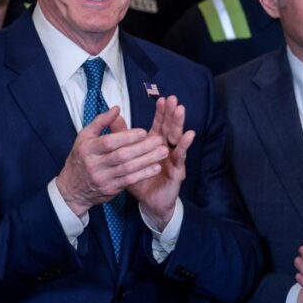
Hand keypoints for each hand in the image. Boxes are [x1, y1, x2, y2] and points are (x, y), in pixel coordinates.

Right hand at [55, 106, 166, 216]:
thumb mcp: (84, 137)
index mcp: (88, 149)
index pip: (108, 142)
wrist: (72, 189)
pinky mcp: (110, 189)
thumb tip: (117, 108)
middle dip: (142, 148)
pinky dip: (144, 174)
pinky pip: (130, 181)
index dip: (126, 137)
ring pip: (128, 169)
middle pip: (121, 155)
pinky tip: (156, 167)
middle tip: (160, 140)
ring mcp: (103, 178)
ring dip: (148, 160)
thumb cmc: (81, 158)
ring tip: (164, 152)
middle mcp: (94, 164)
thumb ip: (100, 122)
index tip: (144, 131)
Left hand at [128, 96, 194, 229]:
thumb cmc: (141, 179)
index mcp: (156, 145)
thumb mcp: (129, 157)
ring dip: (179, 124)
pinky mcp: (177, 171)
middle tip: (174, 99)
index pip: (160, 126)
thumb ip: (123, 137)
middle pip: (170, 128)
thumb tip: (114, 118)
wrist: (150, 202)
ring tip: (181, 110)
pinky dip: (185, 146)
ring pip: (177, 139)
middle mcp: (167, 150)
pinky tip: (188, 135)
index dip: (161, 113)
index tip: (162, 99)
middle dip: (172, 114)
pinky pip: (181, 157)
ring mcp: (174, 160)